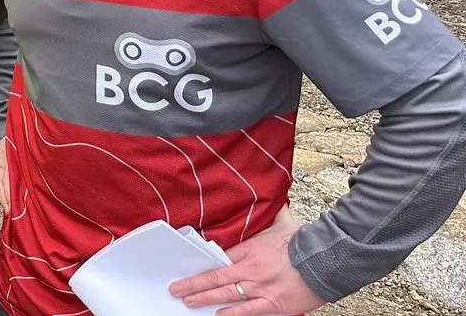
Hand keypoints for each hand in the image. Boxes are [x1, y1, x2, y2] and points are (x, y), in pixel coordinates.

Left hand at [169, 206, 326, 315]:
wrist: (328, 259)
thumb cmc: (306, 241)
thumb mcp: (284, 223)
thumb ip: (274, 214)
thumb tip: (275, 199)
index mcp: (251, 248)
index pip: (220, 257)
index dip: (203, 264)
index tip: (188, 267)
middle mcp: (251, 268)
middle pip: (215, 276)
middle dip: (192, 284)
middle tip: (175, 289)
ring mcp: (261, 287)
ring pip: (226, 294)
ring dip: (204, 298)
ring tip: (187, 301)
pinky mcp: (274, 303)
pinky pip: (248, 310)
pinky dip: (231, 313)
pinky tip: (217, 314)